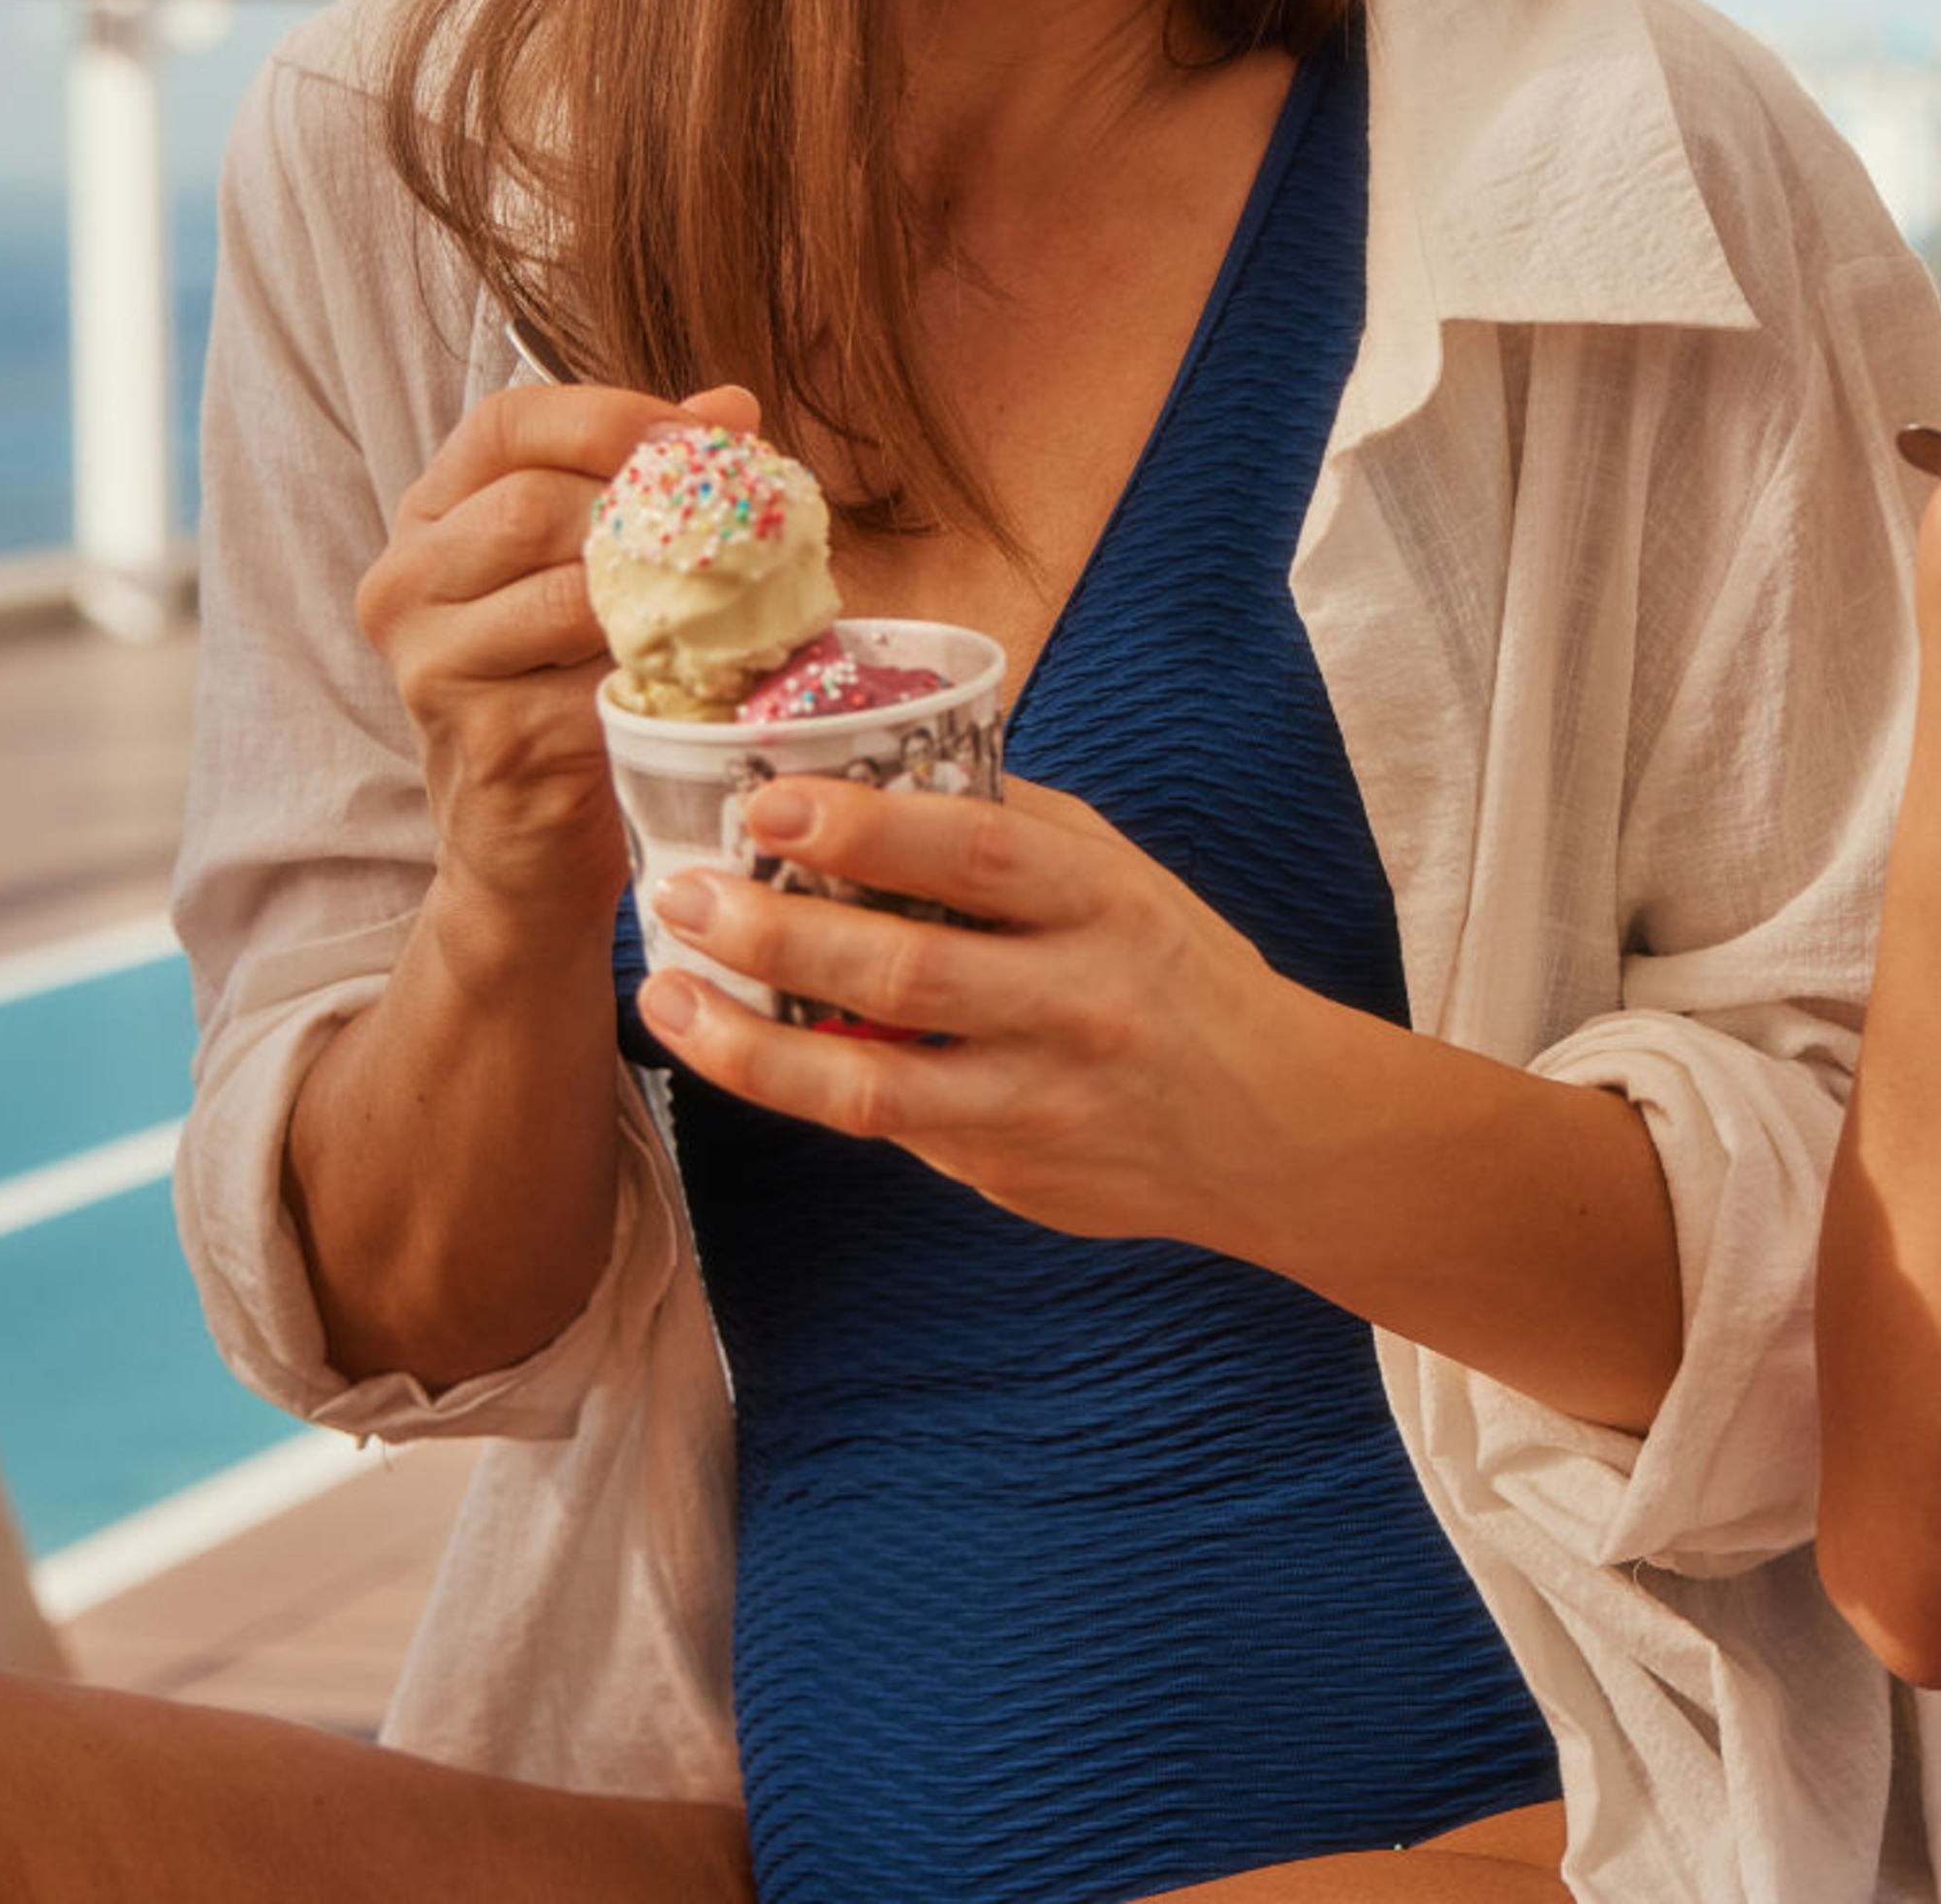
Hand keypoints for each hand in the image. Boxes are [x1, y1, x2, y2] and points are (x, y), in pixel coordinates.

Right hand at [354, 379, 761, 947]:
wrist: (529, 843)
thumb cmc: (572, 684)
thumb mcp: (598, 571)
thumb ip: (648, 484)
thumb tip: (730, 407)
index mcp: (431, 518)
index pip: (505, 423)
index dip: (611, 416)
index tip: (706, 438)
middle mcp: (407, 585)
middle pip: (534, 505)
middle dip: (652, 510)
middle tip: (745, 526)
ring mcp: (436, 670)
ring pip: (568, 595)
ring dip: (675, 594)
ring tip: (746, 599)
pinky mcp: (492, 745)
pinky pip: (601, 686)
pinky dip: (675, 674)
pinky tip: (721, 673)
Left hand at [636, 775, 1308, 1248]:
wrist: (1275, 1128)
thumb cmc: (1179, 977)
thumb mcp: (1126, 880)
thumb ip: (1016, 830)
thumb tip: (874, 769)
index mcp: (1109, 904)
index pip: (981, 853)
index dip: (869, 824)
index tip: (770, 799)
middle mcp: (1078, 1003)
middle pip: (907, 969)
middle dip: (776, 929)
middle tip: (686, 895)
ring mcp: (1040, 1099)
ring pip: (871, 1083)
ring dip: (749, 1039)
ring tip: (665, 995)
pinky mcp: (1007, 1171)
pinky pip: (886, 1128)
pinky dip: (797, 1086)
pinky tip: (735, 1046)